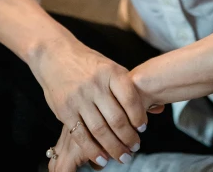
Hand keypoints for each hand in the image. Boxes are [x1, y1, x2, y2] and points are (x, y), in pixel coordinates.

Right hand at [30, 34, 163, 166]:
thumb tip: (158, 108)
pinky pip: (81, 135)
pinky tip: (102, 158)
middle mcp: (95, 85)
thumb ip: (130, 88)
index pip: (130, 98)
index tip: (142, 129)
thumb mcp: (110, 68)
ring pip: (100, 130)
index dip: (139, 116)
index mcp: (110, 72)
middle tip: (135, 149)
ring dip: (113, 148)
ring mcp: (79, 98)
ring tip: (122, 157)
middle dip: (128, 138)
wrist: (54, 54)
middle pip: (116, 119)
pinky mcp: (65, 110)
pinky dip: (93, 150)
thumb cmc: (88, 63)